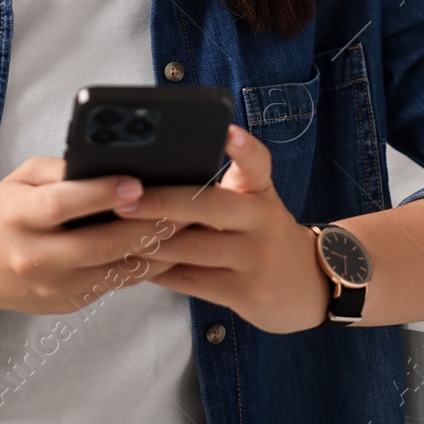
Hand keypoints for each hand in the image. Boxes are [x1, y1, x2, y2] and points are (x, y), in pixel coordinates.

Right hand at [0, 155, 181, 316]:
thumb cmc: (7, 212)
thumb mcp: (23, 178)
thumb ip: (63, 169)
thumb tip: (110, 163)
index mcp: (20, 215)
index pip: (63, 204)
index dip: (101, 193)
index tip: (137, 183)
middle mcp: (35, 255)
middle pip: (99, 244)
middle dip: (146, 226)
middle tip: (182, 208)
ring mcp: (53, 286)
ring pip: (115, 270)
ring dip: (155, 250)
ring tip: (186, 228)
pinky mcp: (69, 303)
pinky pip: (115, 284)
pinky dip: (144, 266)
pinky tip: (167, 248)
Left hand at [122, 124, 331, 333]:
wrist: (308, 286)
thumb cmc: (262, 235)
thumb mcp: (255, 204)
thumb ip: (218, 190)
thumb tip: (151, 179)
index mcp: (261, 191)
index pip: (257, 162)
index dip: (243, 146)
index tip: (227, 130)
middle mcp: (263, 220)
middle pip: (210, 205)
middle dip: (161, 203)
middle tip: (123, 201)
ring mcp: (257, 259)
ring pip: (193, 248)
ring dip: (149, 242)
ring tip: (114, 234)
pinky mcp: (247, 293)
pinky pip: (192, 281)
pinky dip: (159, 272)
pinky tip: (135, 264)